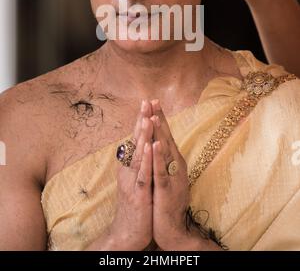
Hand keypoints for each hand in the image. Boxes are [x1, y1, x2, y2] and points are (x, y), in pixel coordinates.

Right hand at [108, 100, 153, 250]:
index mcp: (131, 167)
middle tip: (145, 101)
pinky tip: (148, 146)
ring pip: (138, 154)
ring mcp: (132, 182)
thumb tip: (141, 146)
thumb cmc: (135, 207)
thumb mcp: (136, 182)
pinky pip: (142, 174)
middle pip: (135, 141)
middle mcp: (128, 171)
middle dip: (141, 120)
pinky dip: (145, 159)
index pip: (137, 139)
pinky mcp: (139, 194)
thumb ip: (138, 164)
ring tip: (147, 117)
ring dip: (143, 135)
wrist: (126, 235)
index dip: (142, 121)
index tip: (148, 102)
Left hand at [151, 100, 202, 250]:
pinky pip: (161, 170)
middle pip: (166, 137)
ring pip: (164, 151)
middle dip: (159, 118)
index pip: (164, 135)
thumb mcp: (164, 176)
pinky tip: (155, 144)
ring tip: (155, 116)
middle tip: (153, 100)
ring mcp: (172, 176)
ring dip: (160, 133)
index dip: (159, 118)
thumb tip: (156, 142)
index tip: (152, 100)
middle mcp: (174, 165)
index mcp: (172, 161)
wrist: (172, 229)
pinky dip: (158, 157)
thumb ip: (162, 159)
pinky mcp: (166, 189)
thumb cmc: (166, 201)